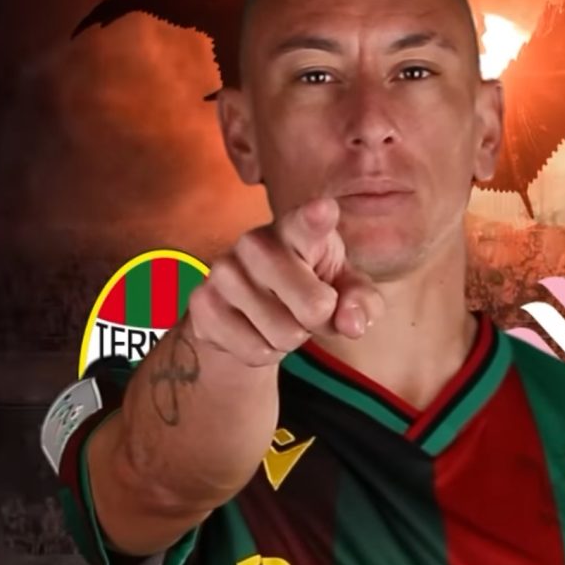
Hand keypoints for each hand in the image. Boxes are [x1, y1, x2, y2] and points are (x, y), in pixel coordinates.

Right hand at [186, 197, 383, 366]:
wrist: (246, 306)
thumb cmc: (309, 286)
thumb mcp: (344, 290)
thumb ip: (361, 303)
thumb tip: (353, 324)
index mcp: (298, 229)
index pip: (309, 223)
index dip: (317, 219)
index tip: (324, 211)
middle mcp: (257, 243)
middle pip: (314, 306)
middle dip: (319, 321)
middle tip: (308, 310)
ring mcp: (224, 271)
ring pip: (283, 334)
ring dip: (290, 339)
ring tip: (280, 317)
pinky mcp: (202, 303)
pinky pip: (255, 352)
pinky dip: (264, 353)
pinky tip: (255, 329)